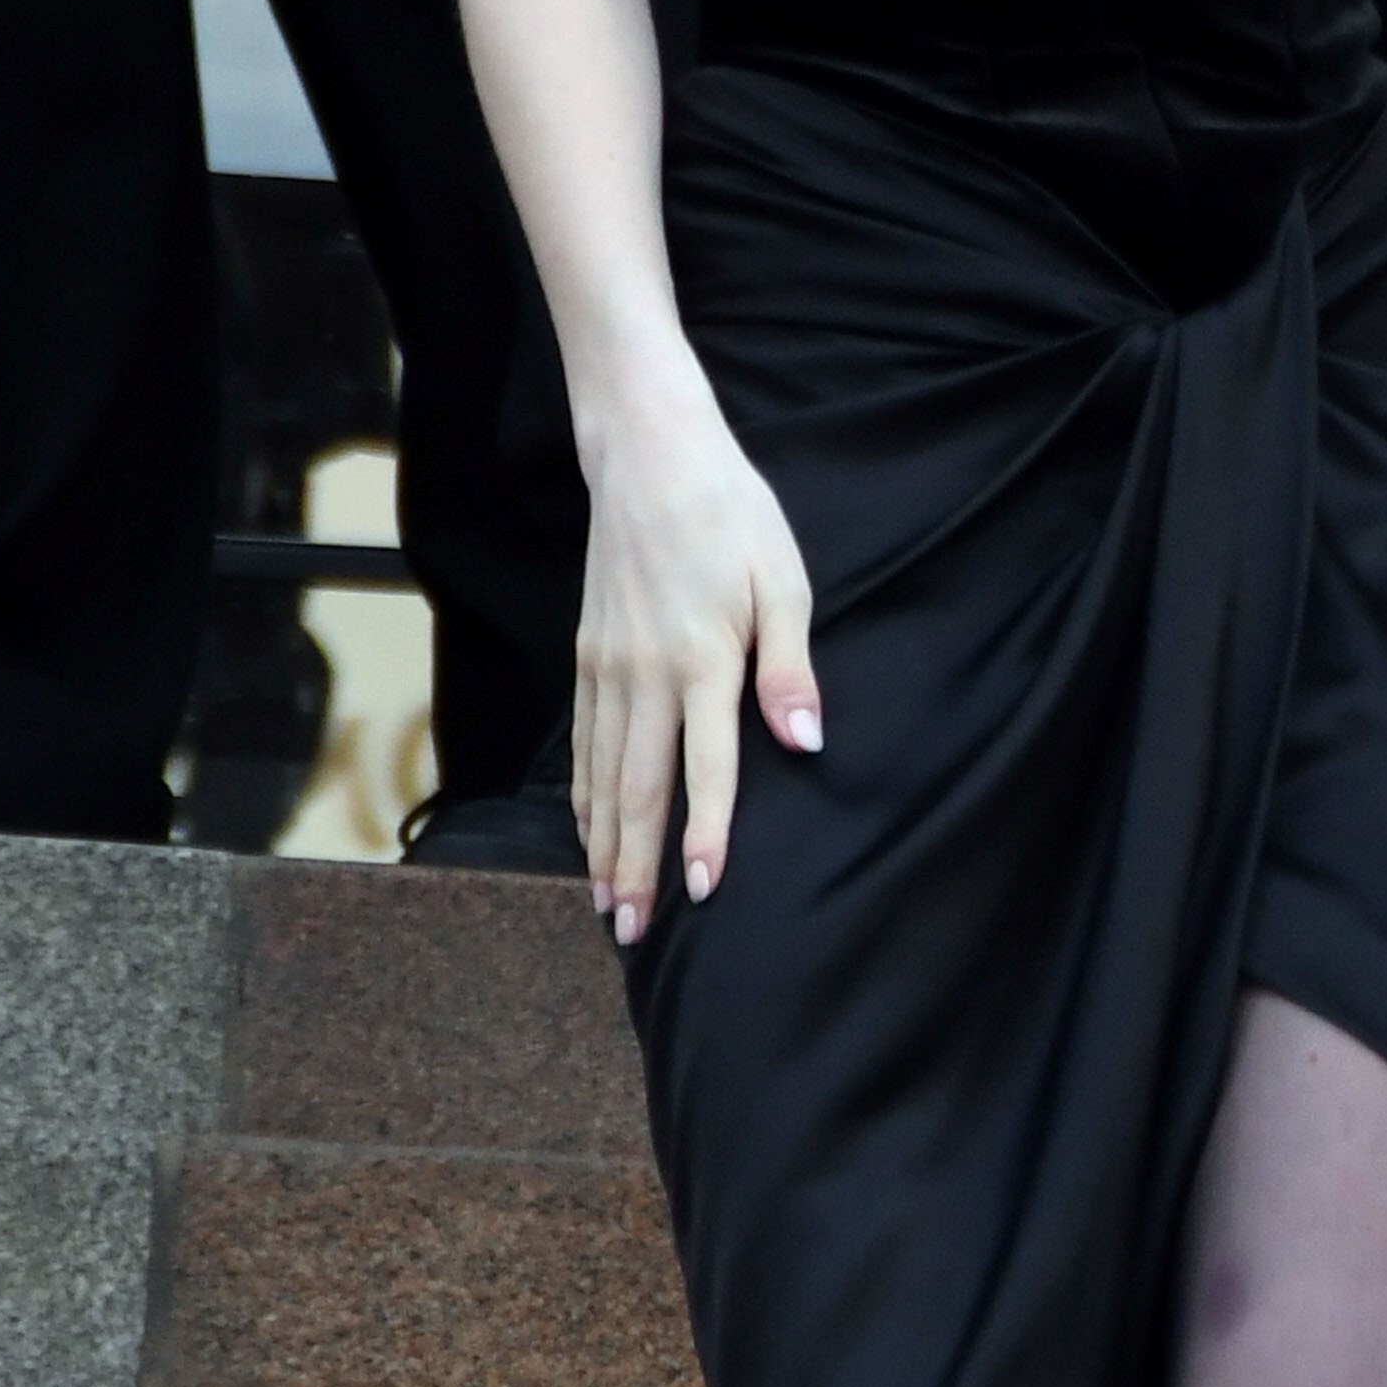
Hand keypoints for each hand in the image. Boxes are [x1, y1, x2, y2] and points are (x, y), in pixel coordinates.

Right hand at [575, 379, 824, 944]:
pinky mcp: (587, 654)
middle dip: (636, 865)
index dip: (707, 834)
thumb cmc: (731, 514)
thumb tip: (805, 741)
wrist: (648, 455)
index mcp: (704, 660)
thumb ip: (791, 667)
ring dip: (602, 844)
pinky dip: (581, 793)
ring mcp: (607, 666)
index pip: (705, 767)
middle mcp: (646, 673)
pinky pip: (581, 740)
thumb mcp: (785, 580)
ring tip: (606, 903)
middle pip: (637, 788)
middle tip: (632, 931)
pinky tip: (585, 829)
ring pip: (600, 773)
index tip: (703, 892)